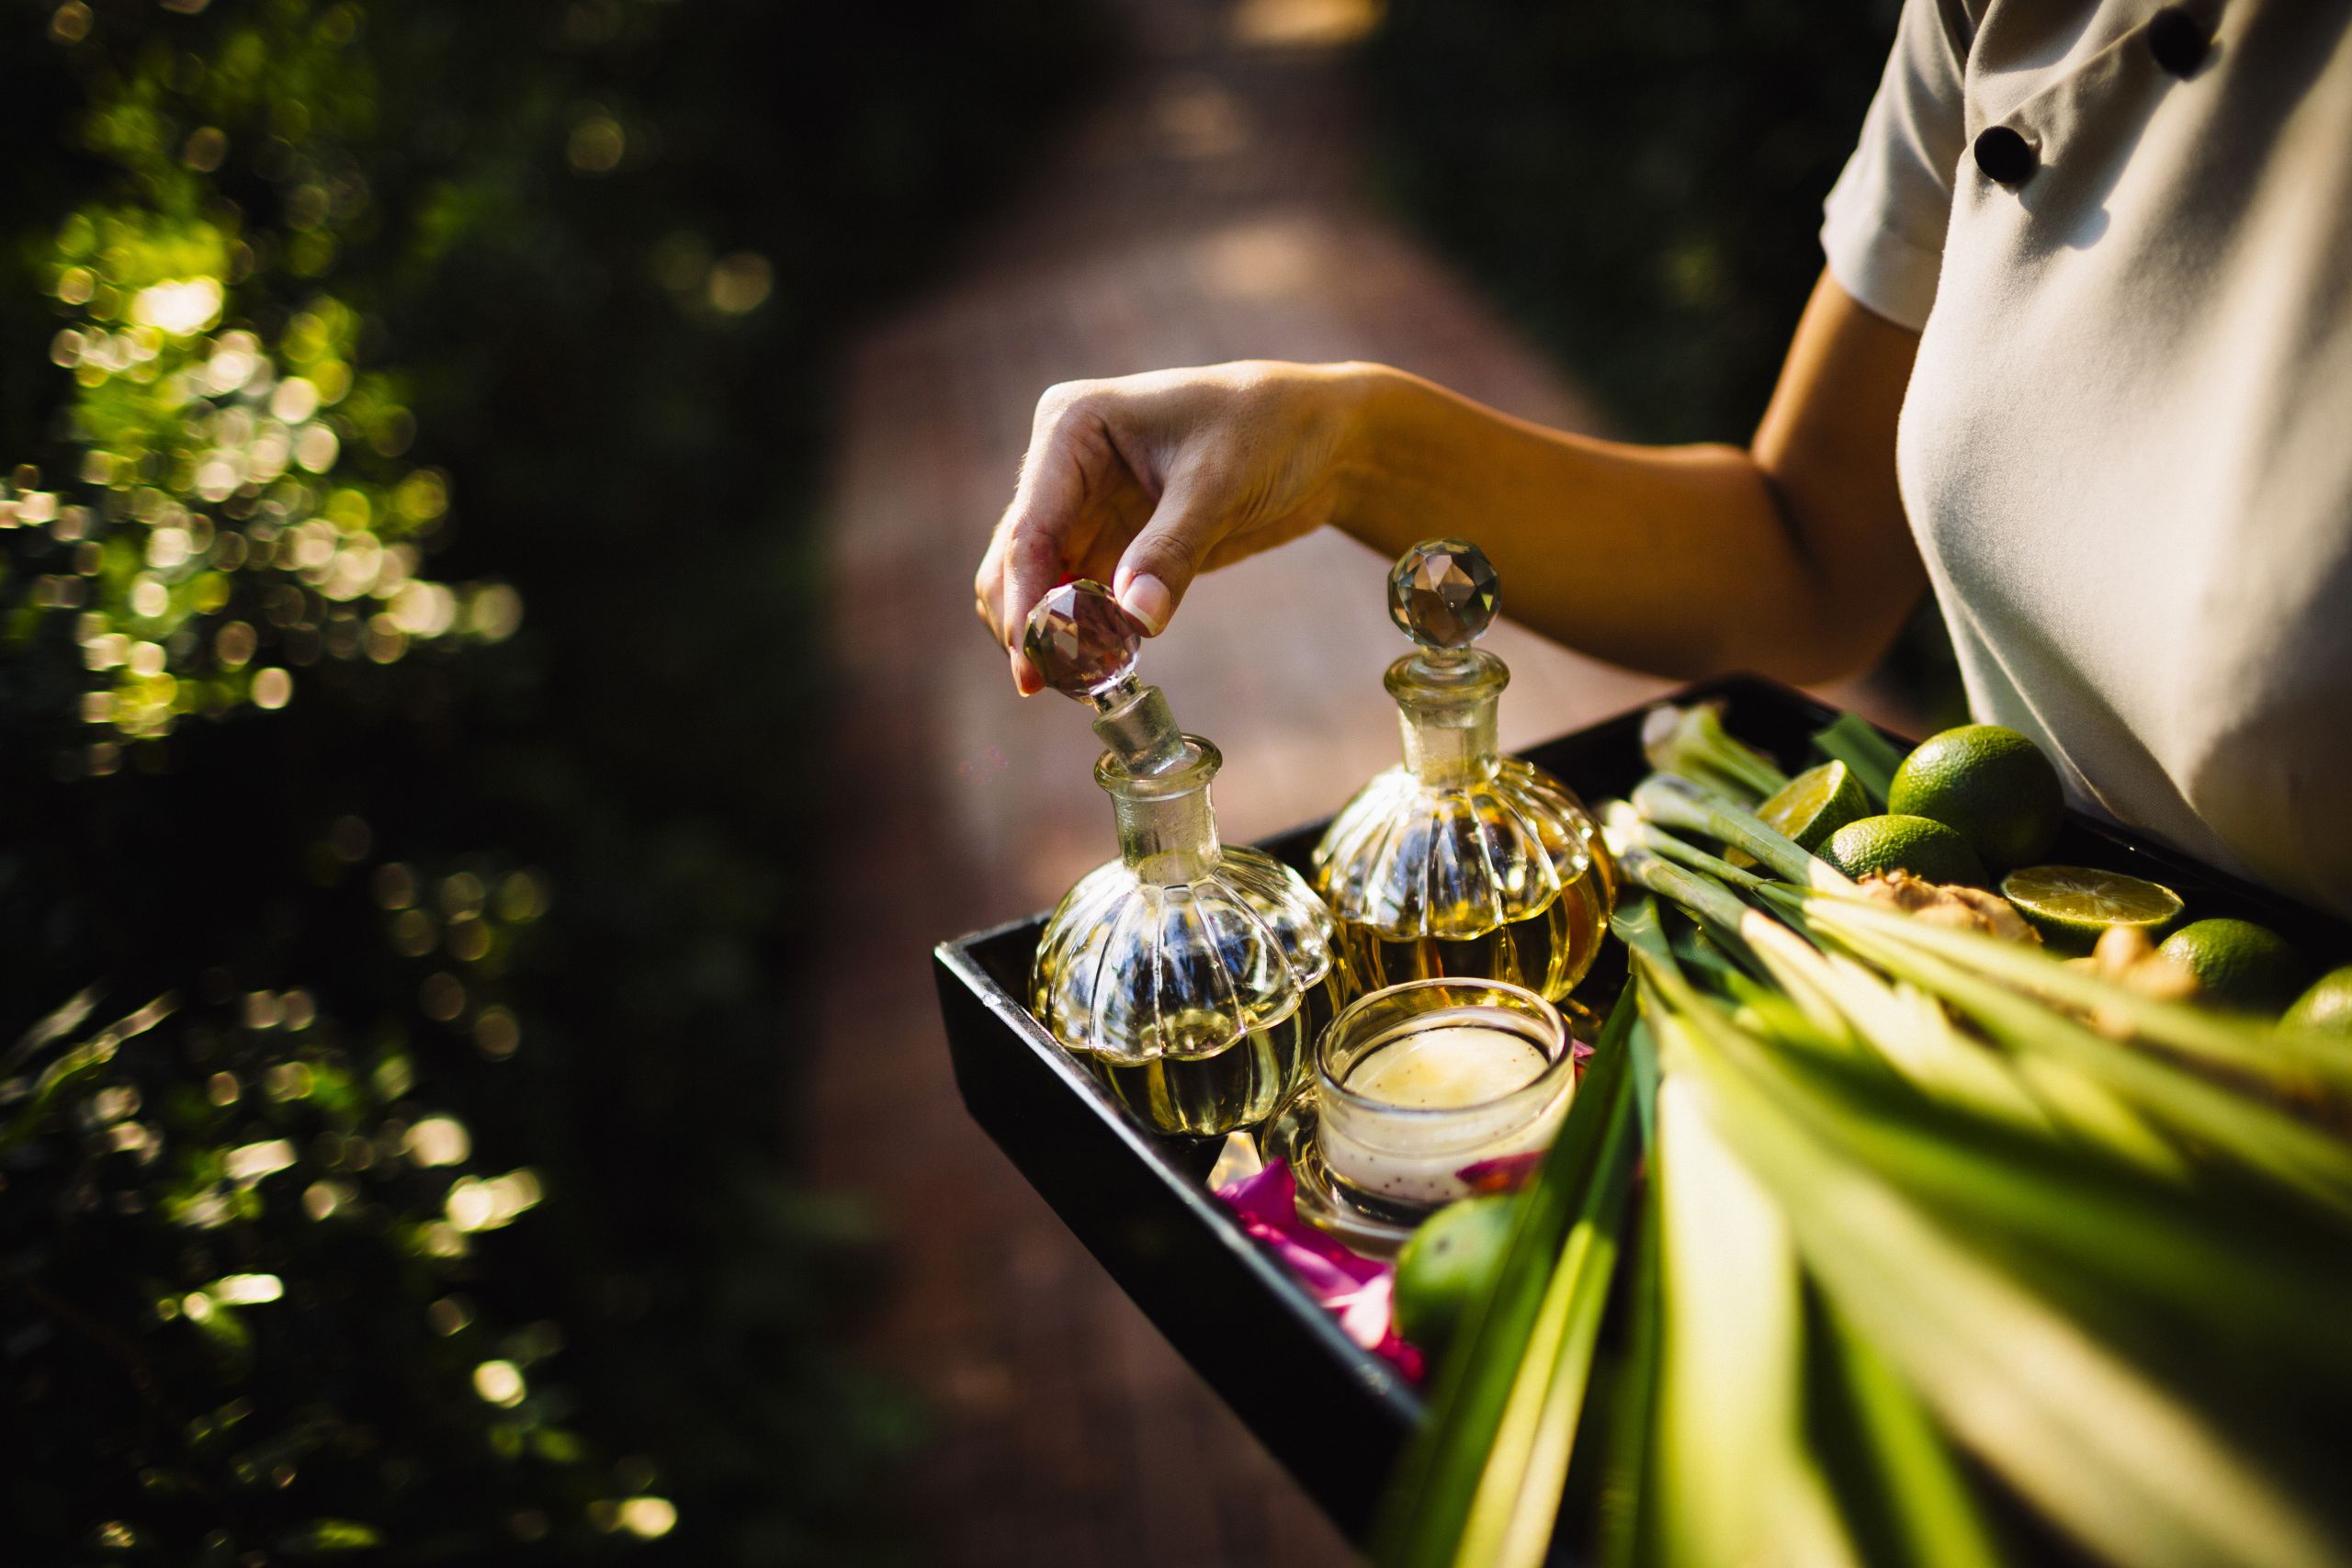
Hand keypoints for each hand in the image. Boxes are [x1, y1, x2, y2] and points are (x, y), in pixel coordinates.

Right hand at [974, 360, 1367, 692]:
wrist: (1320, 437)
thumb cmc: (1270, 430)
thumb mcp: (1220, 485)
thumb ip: (1172, 551)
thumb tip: (1132, 620)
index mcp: (1072, 427)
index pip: (1030, 527)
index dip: (1026, 600)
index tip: (1035, 663)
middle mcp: (1063, 467)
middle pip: (1016, 563)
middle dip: (1031, 625)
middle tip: (1057, 686)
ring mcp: (1082, 508)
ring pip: (1037, 589)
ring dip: (1051, 638)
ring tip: (1083, 685)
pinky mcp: (1110, 544)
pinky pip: (1076, 601)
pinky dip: (1081, 637)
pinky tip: (1102, 670)